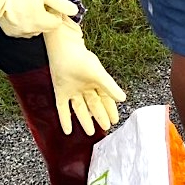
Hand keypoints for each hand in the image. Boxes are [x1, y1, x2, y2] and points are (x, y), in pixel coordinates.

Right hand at [0, 0, 77, 37]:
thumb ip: (60, 4)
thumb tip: (75, 11)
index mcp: (42, 22)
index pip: (57, 23)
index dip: (54, 13)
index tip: (47, 5)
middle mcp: (32, 31)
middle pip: (47, 27)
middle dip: (45, 18)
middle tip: (38, 6)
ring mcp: (21, 34)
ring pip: (35, 30)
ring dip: (35, 22)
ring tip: (27, 9)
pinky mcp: (11, 34)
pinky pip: (23, 32)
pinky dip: (24, 25)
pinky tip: (19, 15)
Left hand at [43, 17, 125, 134]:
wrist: (64, 51)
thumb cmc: (83, 59)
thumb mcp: (99, 76)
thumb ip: (110, 88)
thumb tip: (123, 99)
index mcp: (96, 83)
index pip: (105, 99)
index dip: (110, 110)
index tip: (115, 120)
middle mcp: (84, 88)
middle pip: (94, 105)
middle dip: (100, 116)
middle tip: (106, 128)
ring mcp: (72, 91)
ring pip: (80, 109)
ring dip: (85, 120)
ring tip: (90, 132)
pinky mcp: (60, 93)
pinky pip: (63, 109)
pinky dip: (65, 120)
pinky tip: (67, 131)